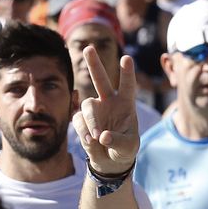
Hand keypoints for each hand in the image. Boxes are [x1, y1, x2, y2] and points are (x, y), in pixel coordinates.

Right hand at [73, 46, 140, 175]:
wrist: (110, 160)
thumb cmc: (125, 149)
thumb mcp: (129, 147)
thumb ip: (118, 141)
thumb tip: (102, 136)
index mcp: (125, 103)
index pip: (127, 85)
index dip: (127, 73)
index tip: (126, 58)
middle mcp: (108, 101)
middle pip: (100, 80)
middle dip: (94, 64)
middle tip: (89, 48)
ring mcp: (94, 109)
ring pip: (88, 105)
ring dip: (92, 122)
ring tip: (98, 137)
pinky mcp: (81, 119)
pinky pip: (79, 121)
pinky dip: (84, 132)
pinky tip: (91, 142)